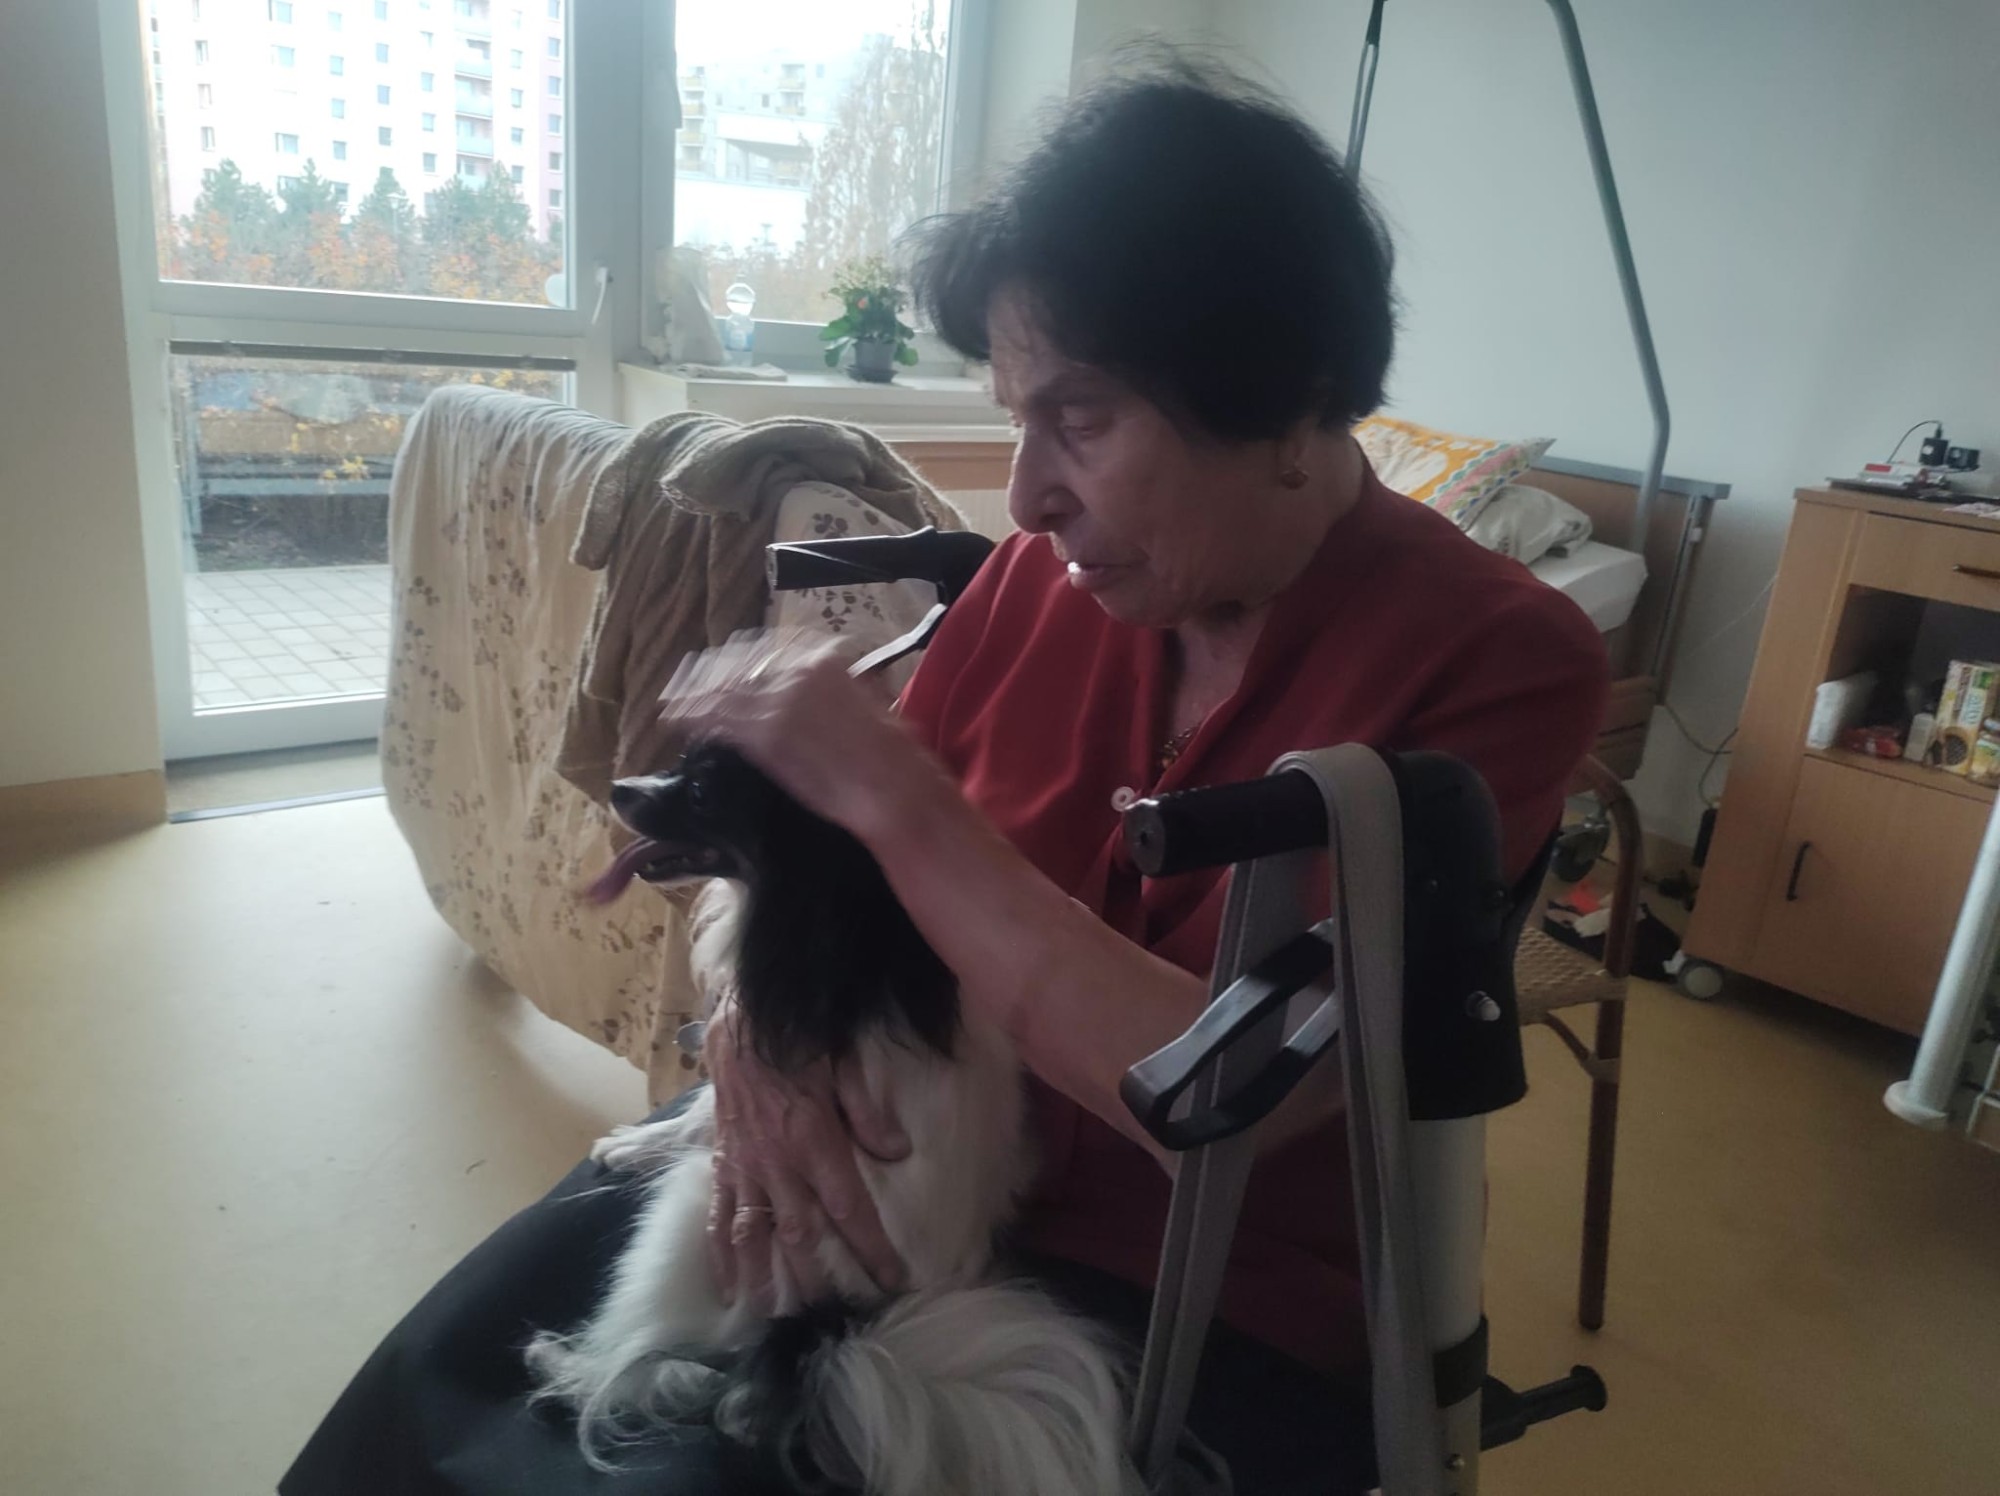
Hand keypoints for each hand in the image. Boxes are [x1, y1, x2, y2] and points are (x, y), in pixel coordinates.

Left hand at [658, 630, 937, 843]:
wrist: (891, 787)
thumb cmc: (892, 754)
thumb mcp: (869, 703)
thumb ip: (841, 688)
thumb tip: (834, 687)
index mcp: (825, 658)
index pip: (771, 649)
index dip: (744, 657)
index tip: (730, 663)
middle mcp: (797, 671)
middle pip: (742, 663)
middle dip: (713, 671)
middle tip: (690, 679)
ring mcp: (777, 701)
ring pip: (723, 689)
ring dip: (695, 691)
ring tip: (674, 698)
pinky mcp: (762, 734)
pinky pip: (715, 717)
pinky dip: (691, 715)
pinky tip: (673, 717)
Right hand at [704, 998, 910, 1310]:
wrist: (741, 1016)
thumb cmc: (799, 1037)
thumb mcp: (844, 1064)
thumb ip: (869, 1112)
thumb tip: (898, 1153)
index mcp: (813, 1140)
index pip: (849, 1207)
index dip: (871, 1247)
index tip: (893, 1280)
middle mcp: (776, 1164)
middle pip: (800, 1233)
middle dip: (820, 1277)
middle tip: (836, 1314)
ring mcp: (744, 1167)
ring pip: (754, 1234)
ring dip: (765, 1277)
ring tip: (774, 1316)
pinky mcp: (721, 1162)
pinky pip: (718, 1214)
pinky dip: (720, 1253)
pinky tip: (725, 1285)